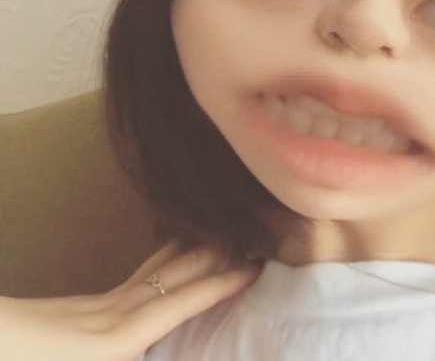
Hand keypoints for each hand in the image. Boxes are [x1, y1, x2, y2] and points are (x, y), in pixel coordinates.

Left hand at [0, 241, 259, 360]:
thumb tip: (152, 326)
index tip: (253, 269)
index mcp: (115, 339)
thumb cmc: (29, 359)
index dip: (220, 284)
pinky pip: (136, 276)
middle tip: (248, 238)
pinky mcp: (82, 306)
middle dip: (213, 254)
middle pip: (173, 272)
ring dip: (191, 252)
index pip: (181, 301)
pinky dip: (163, 261)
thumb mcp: (93, 358)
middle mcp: (113, 314)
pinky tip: (167, 262)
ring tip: (220, 239)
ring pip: (156, 269)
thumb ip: (131, 344)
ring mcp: (96, 306)